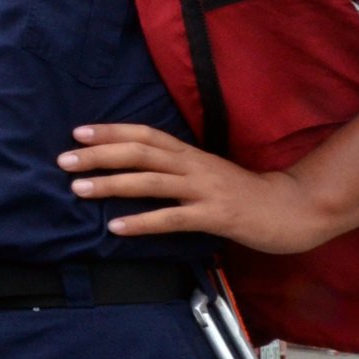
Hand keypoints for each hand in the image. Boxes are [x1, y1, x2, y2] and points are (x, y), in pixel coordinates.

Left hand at [59, 123, 333, 254]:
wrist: (295, 209)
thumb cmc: (245, 195)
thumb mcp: (207, 174)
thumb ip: (176, 169)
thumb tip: (135, 170)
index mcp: (191, 154)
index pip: (145, 134)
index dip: (111, 131)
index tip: (78, 133)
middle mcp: (194, 166)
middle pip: (140, 153)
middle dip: (99, 155)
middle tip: (64, 160)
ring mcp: (205, 190)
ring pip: (151, 181)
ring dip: (111, 184)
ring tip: (78, 189)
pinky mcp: (216, 216)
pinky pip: (173, 218)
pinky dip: (142, 222)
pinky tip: (116, 228)